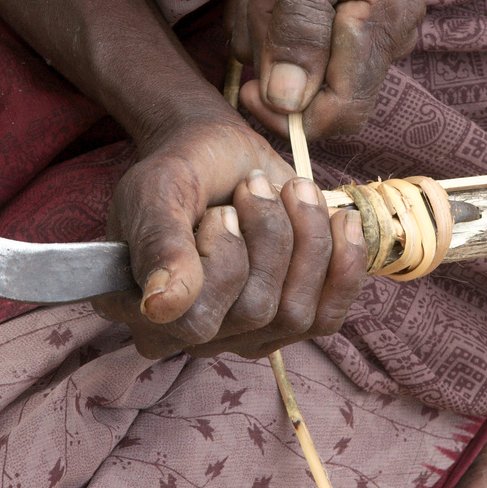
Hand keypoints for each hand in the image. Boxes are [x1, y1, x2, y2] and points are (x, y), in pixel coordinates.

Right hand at [92, 108, 366, 358]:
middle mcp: (192, 334)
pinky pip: (329, 317)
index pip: (194, 322)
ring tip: (292, 190)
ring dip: (307, 239)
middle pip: (253, 313)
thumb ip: (160, 243)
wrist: (223, 153)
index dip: (223, 261)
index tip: (222, 211)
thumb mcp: (160, 189)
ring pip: (295, 314)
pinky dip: (344, 264)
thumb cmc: (183, 169)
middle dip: (270, 236)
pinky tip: (340, 220)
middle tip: (254, 186)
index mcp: (142, 309)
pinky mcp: (289, 320)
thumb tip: (161, 305)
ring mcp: (243, 333)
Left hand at [228, 0, 426, 138]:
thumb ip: (299, 23)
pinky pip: (312, 46)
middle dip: (275, 58)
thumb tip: (289, 100)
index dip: (287, 115)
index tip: (245, 83)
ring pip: (309, 71)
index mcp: (380, 22)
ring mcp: (380, 31)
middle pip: (320, 96)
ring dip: (272, 29)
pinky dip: (282, 19)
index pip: (340, 114)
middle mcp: (390, 37)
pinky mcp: (362, 21)